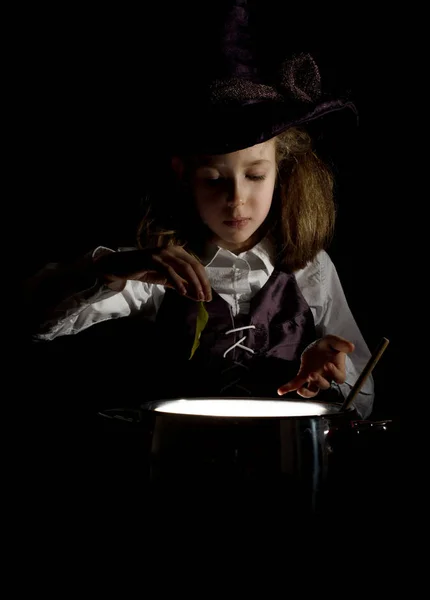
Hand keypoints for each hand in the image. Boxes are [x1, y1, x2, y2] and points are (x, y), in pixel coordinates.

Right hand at [93, 246, 211, 301]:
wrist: (121, 266)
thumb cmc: (145, 271)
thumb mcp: (167, 280)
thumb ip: (182, 286)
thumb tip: (199, 297)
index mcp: (178, 251)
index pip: (197, 266)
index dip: (204, 281)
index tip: (209, 295)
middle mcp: (173, 249)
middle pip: (194, 266)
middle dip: (202, 283)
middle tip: (207, 298)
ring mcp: (162, 253)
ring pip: (184, 268)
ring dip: (194, 283)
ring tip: (198, 297)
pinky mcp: (152, 259)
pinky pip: (169, 271)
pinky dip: (177, 281)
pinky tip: (182, 292)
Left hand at [277, 335, 354, 397]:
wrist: (318, 346)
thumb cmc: (329, 345)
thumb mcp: (333, 340)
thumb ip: (341, 343)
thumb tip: (351, 347)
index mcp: (337, 369)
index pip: (339, 377)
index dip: (334, 373)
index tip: (328, 364)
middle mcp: (327, 377)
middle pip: (325, 386)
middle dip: (319, 381)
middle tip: (312, 374)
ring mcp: (314, 378)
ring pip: (312, 390)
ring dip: (306, 392)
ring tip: (299, 390)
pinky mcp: (303, 375)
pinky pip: (297, 383)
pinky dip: (289, 387)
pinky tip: (281, 391)